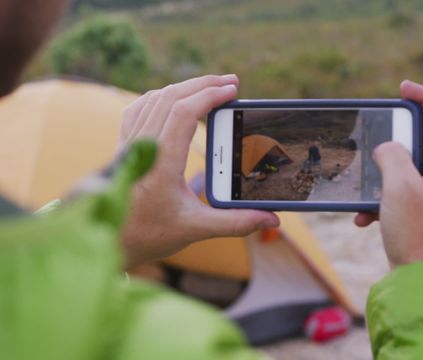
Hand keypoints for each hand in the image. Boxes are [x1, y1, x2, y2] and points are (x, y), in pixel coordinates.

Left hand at [118, 74, 278, 267]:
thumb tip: (271, 219)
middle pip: (170, 97)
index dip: (209, 96)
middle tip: (231, 82)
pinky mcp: (123, 148)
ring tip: (209, 86)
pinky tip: (173, 99)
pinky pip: (138, 109)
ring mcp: (128, 145)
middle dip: (202, 84)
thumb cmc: (146, 236)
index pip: (183, 113)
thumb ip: (235, 223)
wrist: (103, 244)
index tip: (232, 90)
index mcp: (160, 163)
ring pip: (154, 99)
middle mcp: (140, 148)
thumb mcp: (195, 230)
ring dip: (183, 87)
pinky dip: (160, 96)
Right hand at [354, 80, 422, 268]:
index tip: (402, 88)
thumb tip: (387, 148)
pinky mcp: (421, 215)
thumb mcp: (400, 186)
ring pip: (405, 171)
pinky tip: (365, 219)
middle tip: (375, 141)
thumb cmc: (418, 236)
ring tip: (365, 191)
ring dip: (380, 178)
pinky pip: (398, 196)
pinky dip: (379, 202)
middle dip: (394, 142)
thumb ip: (392, 155)